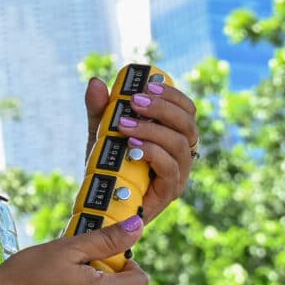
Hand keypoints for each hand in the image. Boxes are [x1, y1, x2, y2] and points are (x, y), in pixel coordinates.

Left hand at [83, 76, 198, 221]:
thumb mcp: (101, 133)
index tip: (148, 86)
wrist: (98, 202)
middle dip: (162, 108)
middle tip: (134, 102)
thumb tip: (96, 83)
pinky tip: (133, 146)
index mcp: (173, 135)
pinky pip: (170, 169)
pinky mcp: (169, 192)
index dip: (172, 95)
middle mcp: (182, 154)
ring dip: (153, 129)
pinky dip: (153, 153)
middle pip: (188, 124)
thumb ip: (100, 109)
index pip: (187, 110)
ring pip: (180, 144)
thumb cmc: (107, 166)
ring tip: (124, 125)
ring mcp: (178, 174)